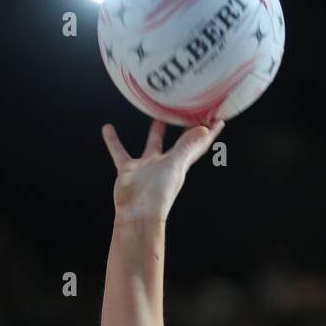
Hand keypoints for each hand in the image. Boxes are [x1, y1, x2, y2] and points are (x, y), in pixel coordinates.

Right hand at [102, 117, 224, 223]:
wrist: (137, 213)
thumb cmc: (158, 193)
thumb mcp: (175, 165)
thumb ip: (187, 147)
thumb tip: (205, 129)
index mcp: (180, 163)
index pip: (198, 145)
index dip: (208, 134)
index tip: (218, 119)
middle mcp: (166, 164)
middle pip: (179, 143)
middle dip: (184, 129)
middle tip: (189, 112)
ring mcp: (147, 167)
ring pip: (153, 144)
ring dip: (155, 131)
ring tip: (156, 113)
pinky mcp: (129, 170)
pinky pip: (120, 151)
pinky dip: (113, 140)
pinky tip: (107, 128)